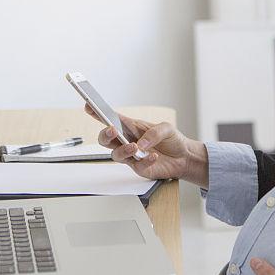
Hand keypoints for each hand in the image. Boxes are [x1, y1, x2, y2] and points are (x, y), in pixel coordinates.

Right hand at [83, 105, 208, 185]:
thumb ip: (154, 132)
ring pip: (115, 155)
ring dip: (123, 150)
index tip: (89, 106)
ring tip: (135, 147)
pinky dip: (145, 160)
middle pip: (105, 139)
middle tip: (112, 130)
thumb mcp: (167, 128)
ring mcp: (131, 156)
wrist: (185, 157)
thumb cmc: (172, 140)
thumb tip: (141, 142)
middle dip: (105, 134)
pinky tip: (153, 156)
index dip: (98, 113)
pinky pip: (136, 165)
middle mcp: (128, 141)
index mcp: (131, 127)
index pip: (111, 119)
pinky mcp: (139, 168)